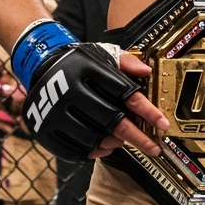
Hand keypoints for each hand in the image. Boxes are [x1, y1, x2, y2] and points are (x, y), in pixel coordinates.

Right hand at [22, 44, 167, 162]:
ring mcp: (54, 112)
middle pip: (111, 120)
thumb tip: (147, 73)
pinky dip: (94, 153)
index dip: (147, 110)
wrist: (41, 66)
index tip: (163, 124)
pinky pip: (74, 151)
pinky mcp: (44, 130)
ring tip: (124, 142)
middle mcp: (69, 89)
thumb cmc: (80, 61)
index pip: (125, 92)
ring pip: (94, 138)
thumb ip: (126, 61)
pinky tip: (105, 148)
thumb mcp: (103, 52)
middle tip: (154, 147)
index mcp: (87, 67)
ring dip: (115, 144)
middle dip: (137, 136)